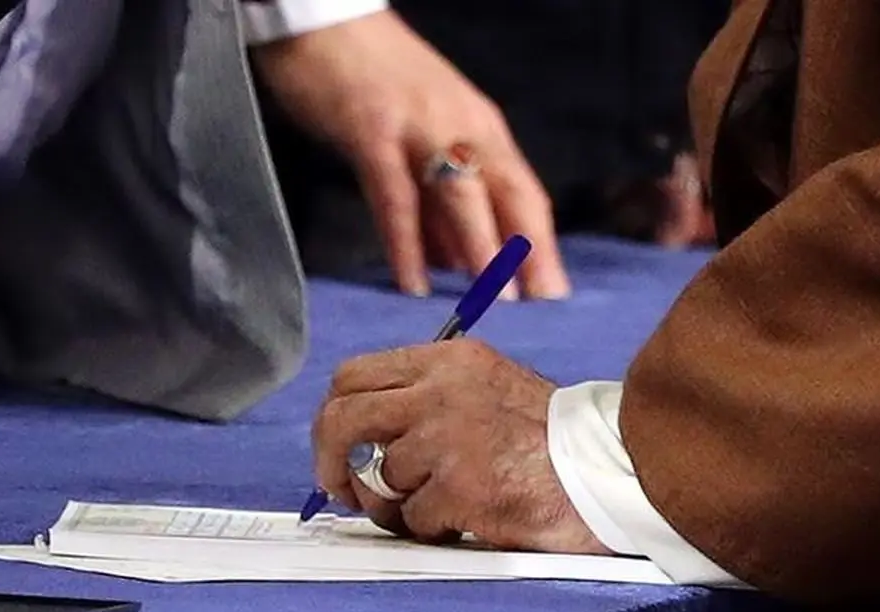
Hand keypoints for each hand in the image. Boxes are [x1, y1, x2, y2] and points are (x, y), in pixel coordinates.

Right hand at [251, 11, 569, 299]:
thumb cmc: (376, 84)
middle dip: (530, 255)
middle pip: (511, 196)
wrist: (323, 17)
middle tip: (543, 312)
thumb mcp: (425, 139)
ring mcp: (419, 127)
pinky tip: (413, 283)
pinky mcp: (372, 131)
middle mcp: (463, 126)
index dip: (544, 248)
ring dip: (482, 251)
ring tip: (494, 304)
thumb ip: (441, 201)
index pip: (526, 195)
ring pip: (462, 195)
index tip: (556, 300)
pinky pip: (395, 195)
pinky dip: (407, 243)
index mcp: (482, 129)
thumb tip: (460, 265)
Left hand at [311, 339, 607, 554]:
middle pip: (342, 418)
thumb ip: (426, 399)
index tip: (339, 452)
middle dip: (330, 462)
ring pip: (378, 479)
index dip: (333, 419)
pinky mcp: (461, 486)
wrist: (606, 470)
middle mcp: (442, 391)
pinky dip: (432, 528)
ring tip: (437, 508)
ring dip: (396, 506)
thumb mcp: (486, 389)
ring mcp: (449, 438)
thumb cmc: (547, 441)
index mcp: (448, 360)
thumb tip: (359, 440)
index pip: (353, 376)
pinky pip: (412, 518)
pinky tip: (467, 518)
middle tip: (343, 491)